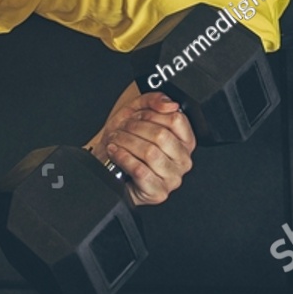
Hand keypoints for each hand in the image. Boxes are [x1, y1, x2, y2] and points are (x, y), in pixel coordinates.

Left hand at [87, 89, 195, 205]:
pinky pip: (140, 171)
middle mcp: (183, 160)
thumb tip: (169, 104)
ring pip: (150, 153)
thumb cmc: (126, 140)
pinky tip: (116, 152)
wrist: (108, 163)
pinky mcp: (158, 192)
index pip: (177, 120)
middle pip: (162, 136)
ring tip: (116, 140)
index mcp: (184, 141)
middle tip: (122, 128)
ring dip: (127, 142)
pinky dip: (123, 158)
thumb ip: (155, 100)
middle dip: (135, 128)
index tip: (138, 115)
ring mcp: (173, 178)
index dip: (152, 114)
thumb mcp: (138, 112)